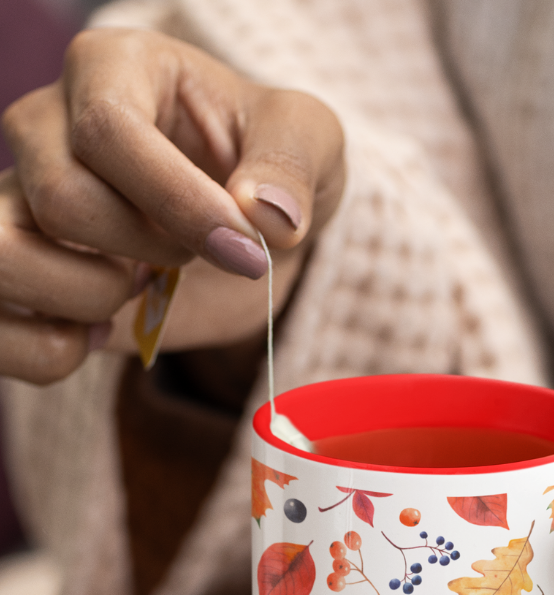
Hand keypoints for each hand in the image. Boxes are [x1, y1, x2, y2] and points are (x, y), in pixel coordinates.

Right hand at [0, 28, 344, 383]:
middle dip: (149, 251)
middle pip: (61, 201)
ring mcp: (19, 201)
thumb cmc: (273, 165)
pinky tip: (102, 329)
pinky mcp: (21, 272)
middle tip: (194, 256)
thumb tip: (263, 216)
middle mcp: (45, 127)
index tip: (246, 249)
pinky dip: (52, 352)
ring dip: (91, 298)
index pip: (109, 132)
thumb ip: (292, 165)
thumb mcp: (311, 141)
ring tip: (139, 287)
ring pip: (5, 258)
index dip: (181, 206)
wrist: (255, 227)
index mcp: (112, 70)